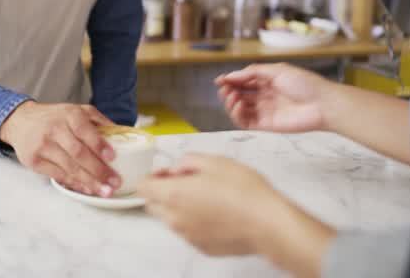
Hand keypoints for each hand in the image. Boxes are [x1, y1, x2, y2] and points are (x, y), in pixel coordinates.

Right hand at [0, 100, 118, 196]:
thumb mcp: (76, 110)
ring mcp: (43, 146)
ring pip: (69, 167)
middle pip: (78, 153)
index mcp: (69, 115)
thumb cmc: (54, 117)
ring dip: (89, 181)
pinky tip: (86, 188)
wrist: (21, 121)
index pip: (85, 131)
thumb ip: (98, 120)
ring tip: (104, 190)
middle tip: (114, 182)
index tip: (113, 158)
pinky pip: (58, 175)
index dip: (99, 145)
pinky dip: (74, 183)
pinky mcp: (34, 161)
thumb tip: (123, 132)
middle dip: (98, 170)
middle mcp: (55, 129)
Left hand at [139, 153, 334, 268]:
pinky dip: (196, 221)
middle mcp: (174, 219)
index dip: (153, 176)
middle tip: (188, 182)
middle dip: (163, 192)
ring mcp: (187, 236)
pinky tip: (218, 213)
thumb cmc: (244, 190)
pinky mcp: (201, 247)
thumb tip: (178, 169)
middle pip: (153, 205)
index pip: (143, 187)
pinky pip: (189, 232)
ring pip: (171, 219)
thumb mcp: (216, 161)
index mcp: (174, 194)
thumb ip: (188, 161)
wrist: (266, 223)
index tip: (168, 172)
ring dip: (179, 207)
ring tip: (208, 197)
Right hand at [215, 63, 331, 133]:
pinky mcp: (266, 125)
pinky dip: (237, 115)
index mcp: (268, 81)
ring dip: (231, 103)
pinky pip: (246, 122)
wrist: (322, 104)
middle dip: (229, 91)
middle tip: (224, 89)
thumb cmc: (304, 83)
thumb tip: (231, 75)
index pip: (244, 81)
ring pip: (240, 109)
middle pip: (240, 95)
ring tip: (233, 97)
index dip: (231, 80)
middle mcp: (265, 96)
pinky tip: (238, 106)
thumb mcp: (278, 70)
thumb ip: (254, 72)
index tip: (220, 80)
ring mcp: (265, 111)